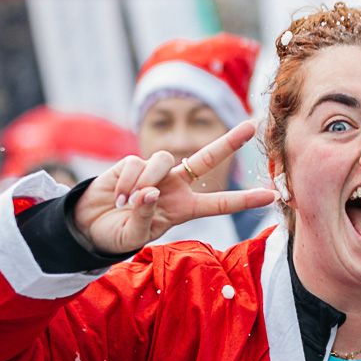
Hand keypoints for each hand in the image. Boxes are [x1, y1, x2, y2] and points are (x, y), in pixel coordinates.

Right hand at [72, 120, 275, 255]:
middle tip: (251, 125)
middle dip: (229, 141)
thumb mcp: (135, 235)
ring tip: (127, 203)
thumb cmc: (118, 234)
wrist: (89, 226)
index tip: (271, 195)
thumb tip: (150, 192)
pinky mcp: (131, 162)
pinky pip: (136, 163)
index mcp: (184, 208)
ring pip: (163, 160)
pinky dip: (128, 181)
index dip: (244, 199)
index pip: (219, 202)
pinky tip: (119, 197)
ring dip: (146, 179)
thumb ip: (145, 216)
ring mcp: (154, 171)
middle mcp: (174, 186)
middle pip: (206, 158)